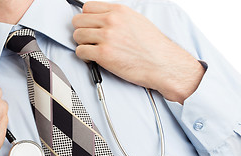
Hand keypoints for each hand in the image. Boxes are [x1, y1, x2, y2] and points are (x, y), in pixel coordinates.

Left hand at [72, 2, 204, 103]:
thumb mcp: (136, 21)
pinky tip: (93, 59)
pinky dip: (84, 56)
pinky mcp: (103, 54)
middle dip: (82, 31)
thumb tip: (102, 19)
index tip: (89, 26)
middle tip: (89, 40)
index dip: (86, 18)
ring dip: (82, 44)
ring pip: (77, 36)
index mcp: (119, 11)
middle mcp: (112, 21)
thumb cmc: (153, 47)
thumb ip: (117, 18)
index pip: (87, 7)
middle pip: (78, 20)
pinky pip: (80, 51)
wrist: (162, 64)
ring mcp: (107, 37)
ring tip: (92, 50)